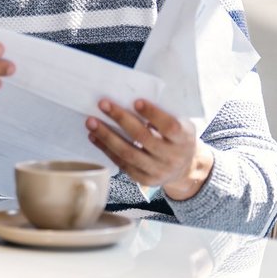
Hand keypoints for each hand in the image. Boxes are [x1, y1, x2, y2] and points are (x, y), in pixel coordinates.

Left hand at [85, 98, 213, 200]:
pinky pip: (121, 163)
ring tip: (91, 122)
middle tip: (103, 104)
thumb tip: (131, 99)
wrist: (185, 168)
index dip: (153, 113)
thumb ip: (163, 115)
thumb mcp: (181, 125)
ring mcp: (157, 171)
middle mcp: (172, 157)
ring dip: (106, 136)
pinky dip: (105, 149)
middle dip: (121, 119)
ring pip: (128, 152)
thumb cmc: (177, 138)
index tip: (136, 101)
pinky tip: (94, 136)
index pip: (169, 126)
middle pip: (142, 138)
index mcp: (183, 139)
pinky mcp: (143, 179)